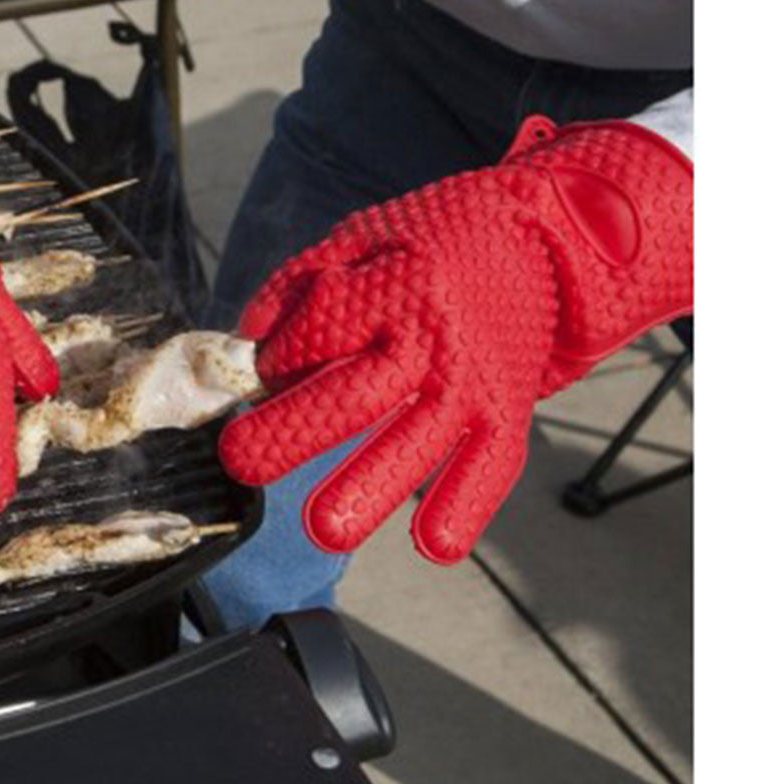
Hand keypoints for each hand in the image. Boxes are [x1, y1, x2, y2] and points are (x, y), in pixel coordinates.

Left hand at [219, 117, 692, 561]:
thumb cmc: (429, 242)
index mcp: (390, 285)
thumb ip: (300, 284)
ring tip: (324, 530)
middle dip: (294, 430)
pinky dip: (465, 505)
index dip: (276, 360)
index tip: (260, 376)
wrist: (541, 237)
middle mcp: (430, 338)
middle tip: (241, 460)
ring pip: (416, 441)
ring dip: (369, 486)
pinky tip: (433, 545)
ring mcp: (470, 382)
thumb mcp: (359, 238)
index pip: (317, 333)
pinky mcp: (506, 413)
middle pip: (355, 394)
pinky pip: (489, 465)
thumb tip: (249, 341)